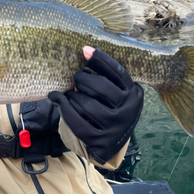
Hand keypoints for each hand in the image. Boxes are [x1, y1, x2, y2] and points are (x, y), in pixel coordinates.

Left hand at [48, 46, 142, 163]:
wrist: (110, 143)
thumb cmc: (109, 109)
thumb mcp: (115, 93)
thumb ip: (106, 76)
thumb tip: (86, 51)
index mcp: (134, 94)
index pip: (118, 72)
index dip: (101, 59)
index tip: (85, 50)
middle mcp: (129, 111)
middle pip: (100, 87)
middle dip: (82, 79)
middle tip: (76, 78)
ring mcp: (115, 128)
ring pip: (87, 105)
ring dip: (72, 97)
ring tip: (68, 94)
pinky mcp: (100, 142)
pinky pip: (77, 122)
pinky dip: (64, 109)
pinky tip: (58, 101)